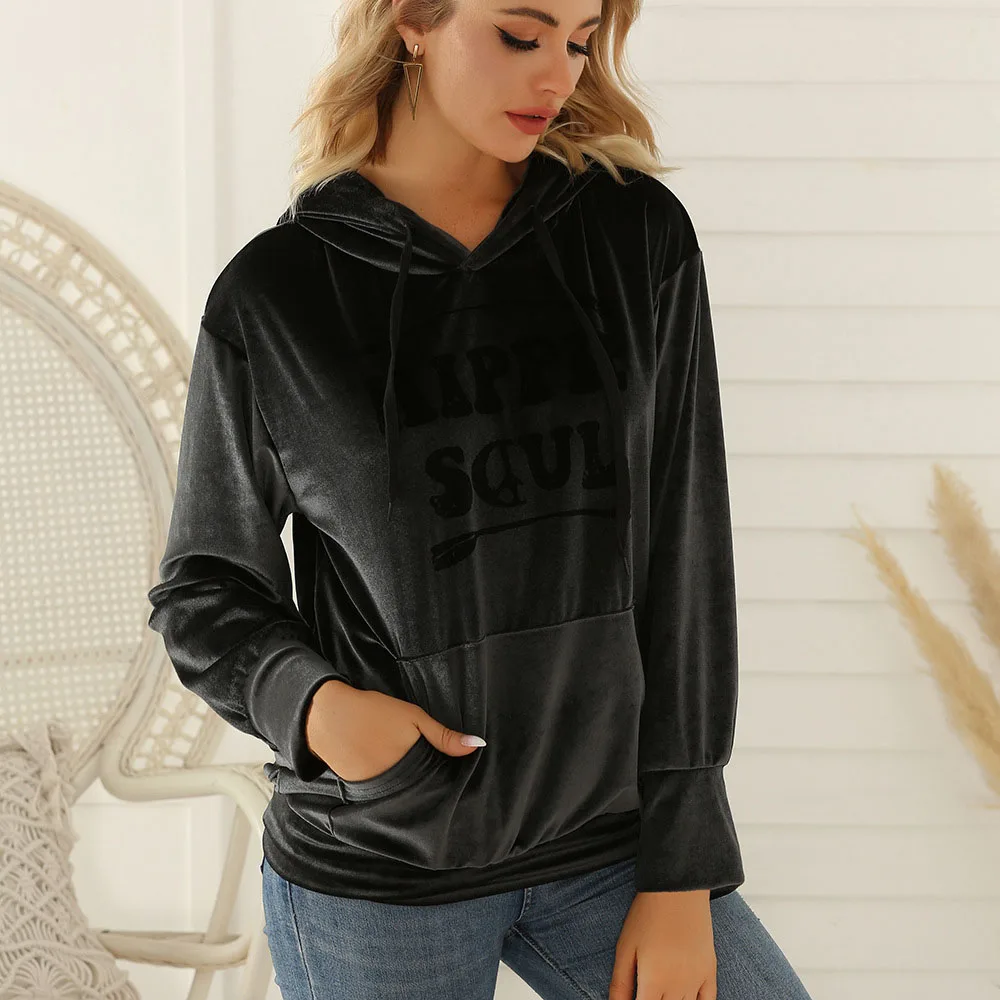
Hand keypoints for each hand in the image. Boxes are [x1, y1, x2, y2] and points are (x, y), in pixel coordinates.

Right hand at [304, 679, 485, 780]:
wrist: (328, 715)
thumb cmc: (374, 713)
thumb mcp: (413, 718)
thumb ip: (444, 736)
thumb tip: (477, 745)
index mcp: (409, 772)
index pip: (436, 789)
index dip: (447, 786)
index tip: (458, 784)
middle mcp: (392, 789)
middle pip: (419, 795)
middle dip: (430, 790)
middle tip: (437, 778)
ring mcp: (374, 793)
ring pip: (401, 796)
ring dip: (411, 790)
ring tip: (417, 776)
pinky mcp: (360, 791)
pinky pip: (383, 794)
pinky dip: (391, 788)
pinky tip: (394, 774)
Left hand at [610, 889, 715, 999]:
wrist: (677, 890)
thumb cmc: (647, 916)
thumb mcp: (625, 948)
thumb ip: (620, 985)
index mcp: (653, 982)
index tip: (636, 998)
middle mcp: (677, 986)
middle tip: (649, 992)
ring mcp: (697, 980)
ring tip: (663, 993)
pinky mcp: (710, 971)